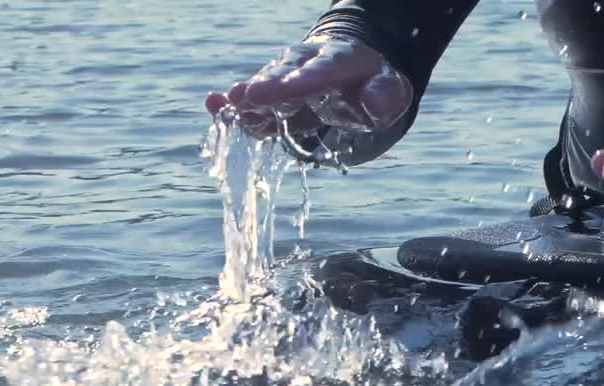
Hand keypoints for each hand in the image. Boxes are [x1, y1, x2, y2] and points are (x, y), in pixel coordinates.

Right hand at [204, 37, 412, 139]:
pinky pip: (251, 101)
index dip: (303, 80)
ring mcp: (283, 78)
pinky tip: (213, 107)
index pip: (322, 70)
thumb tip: (373, 102)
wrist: (347, 73)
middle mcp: (305, 64)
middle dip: (267, 86)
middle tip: (247, 97)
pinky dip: (233, 106)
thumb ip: (386, 97)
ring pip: (263, 85)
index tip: (285, 90)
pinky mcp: (269, 96)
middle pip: (285, 73)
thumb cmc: (371, 86)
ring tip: (225, 103)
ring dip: (246, 97)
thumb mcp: (390, 92)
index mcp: (339, 61)